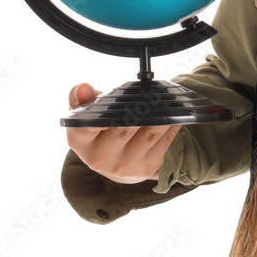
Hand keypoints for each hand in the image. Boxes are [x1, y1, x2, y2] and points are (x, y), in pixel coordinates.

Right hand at [65, 83, 181, 184]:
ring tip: (170, 99)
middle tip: (154, 92)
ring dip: (163, 114)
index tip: (113, 110)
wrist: (115, 163)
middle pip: (125, 127)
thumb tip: (83, 88)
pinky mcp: (146, 168)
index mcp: (81, 141)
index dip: (99, 119)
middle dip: (142, 108)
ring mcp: (125, 166)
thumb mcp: (86, 115)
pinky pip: (165, 140)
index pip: (86, 128)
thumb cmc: (100, 133)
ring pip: (150, 132)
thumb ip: (82, 98)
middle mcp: (101, 158)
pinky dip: (172, 124)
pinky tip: (175, 113)